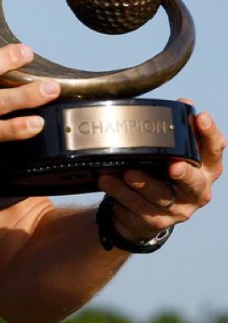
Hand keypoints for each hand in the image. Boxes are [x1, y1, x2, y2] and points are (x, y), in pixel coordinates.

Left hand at [97, 104, 224, 241]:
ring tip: (126, 171)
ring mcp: (177, 208)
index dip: (209, 134)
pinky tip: (107, 180)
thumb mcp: (170, 152)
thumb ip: (175, 131)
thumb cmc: (159, 172)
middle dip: (185, 174)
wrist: (142, 211)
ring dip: (142, 182)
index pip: (214, 150)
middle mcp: (196, 191)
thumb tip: (182, 103)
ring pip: (160, 195)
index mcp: (204, 168)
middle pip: (195, 184)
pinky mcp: (155, 219)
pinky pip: (136, 205)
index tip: (201, 117)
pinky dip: (119, 191)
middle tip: (173, 166)